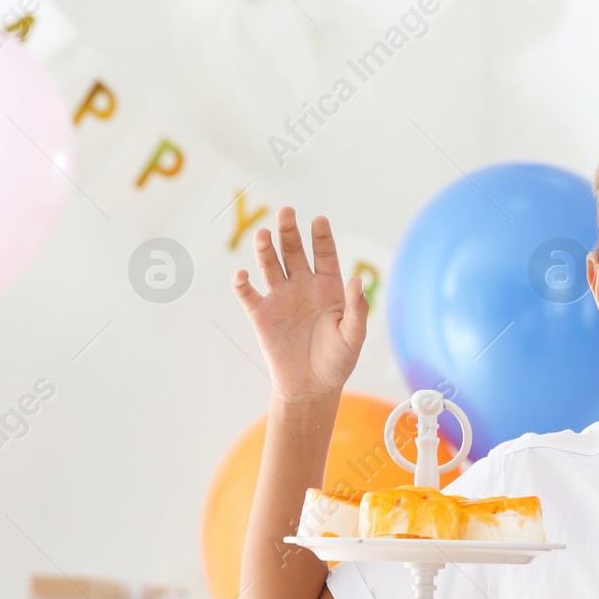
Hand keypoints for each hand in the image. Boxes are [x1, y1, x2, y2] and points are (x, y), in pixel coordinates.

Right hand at [232, 207, 366, 403]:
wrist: (312, 386)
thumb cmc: (337, 360)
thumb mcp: (354, 336)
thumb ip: (357, 309)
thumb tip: (357, 281)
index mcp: (328, 286)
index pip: (325, 254)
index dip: (322, 237)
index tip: (319, 220)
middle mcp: (303, 285)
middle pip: (294, 251)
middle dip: (289, 231)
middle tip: (286, 212)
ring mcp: (280, 297)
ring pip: (270, 265)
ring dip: (265, 249)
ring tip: (263, 234)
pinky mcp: (261, 314)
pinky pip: (248, 294)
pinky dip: (242, 284)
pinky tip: (241, 275)